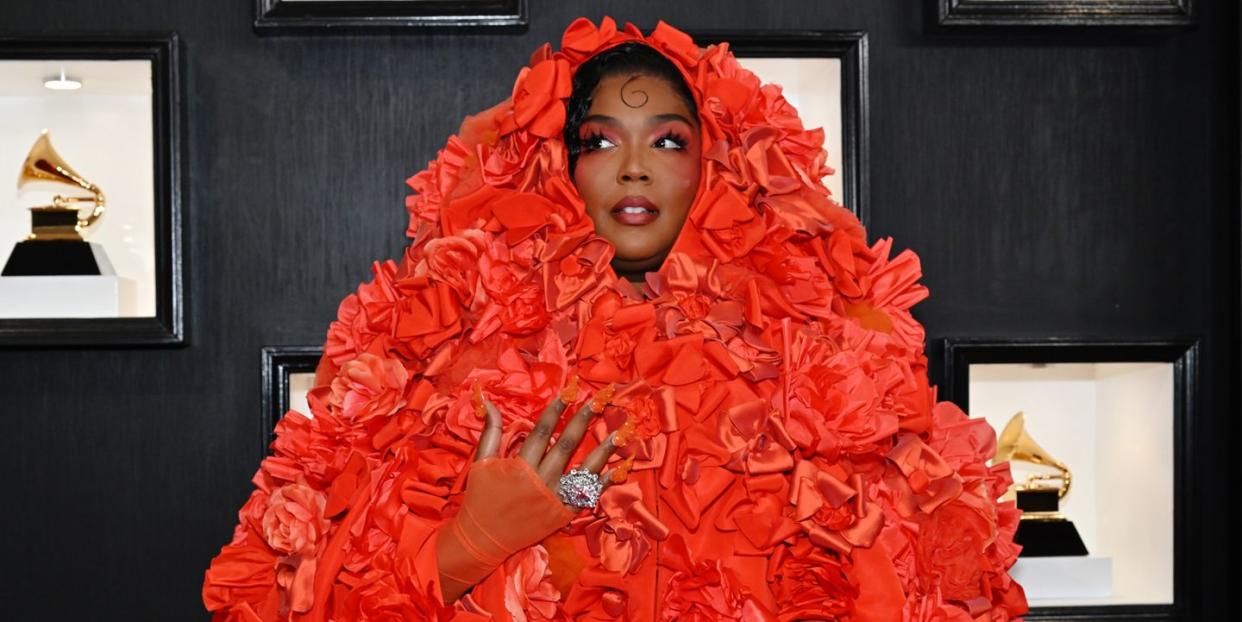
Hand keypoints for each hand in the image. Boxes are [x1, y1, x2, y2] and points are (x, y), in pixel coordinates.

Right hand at [474, 380, 621, 500]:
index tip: (569, 391)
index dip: (556, 410)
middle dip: (583, 419)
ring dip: (604, 450)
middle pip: (567, 445)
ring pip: (585, 470)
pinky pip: (589, 495)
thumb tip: (487, 400)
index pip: (542, 431)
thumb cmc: (481, 498)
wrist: (484, 539)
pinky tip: (620, 467)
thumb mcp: (481, 462)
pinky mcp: (564, 514)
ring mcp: (556, 499)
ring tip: (620, 432)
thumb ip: (491, 431)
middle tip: (599, 399)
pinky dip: (605, 482)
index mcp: (521, 466)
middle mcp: (542, 480)